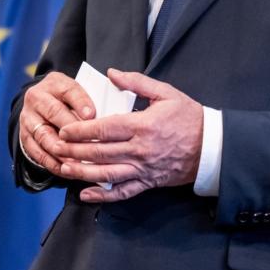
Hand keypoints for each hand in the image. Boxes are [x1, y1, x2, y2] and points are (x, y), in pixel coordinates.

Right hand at [18, 72, 95, 175]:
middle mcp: (37, 98)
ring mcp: (28, 118)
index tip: (92, 115)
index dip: (81, 102)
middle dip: (71, 130)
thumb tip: (103, 119)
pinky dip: (52, 163)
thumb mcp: (77, 92)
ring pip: (44, 135)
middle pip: (54, 113)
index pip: (68, 90)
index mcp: (54, 83)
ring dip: (61, 150)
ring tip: (77, 162)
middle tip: (86, 143)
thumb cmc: (68, 100)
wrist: (42, 105)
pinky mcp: (24, 136)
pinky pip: (37, 152)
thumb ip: (89, 100)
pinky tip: (66, 170)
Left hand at [54, 68, 202, 202]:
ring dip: (82, 173)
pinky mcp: (148, 182)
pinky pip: (123, 192)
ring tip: (64, 169)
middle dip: (74, 151)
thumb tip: (112, 73)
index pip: (104, 129)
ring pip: (107, 174)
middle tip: (56, 148)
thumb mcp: (166, 93)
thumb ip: (137, 82)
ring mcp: (143, 169)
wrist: (213, 147)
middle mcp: (140, 150)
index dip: (82, 130)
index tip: (65, 130)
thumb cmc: (189, 117)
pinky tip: (87, 195)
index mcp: (142, 126)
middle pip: (100, 153)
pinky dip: (104, 196)